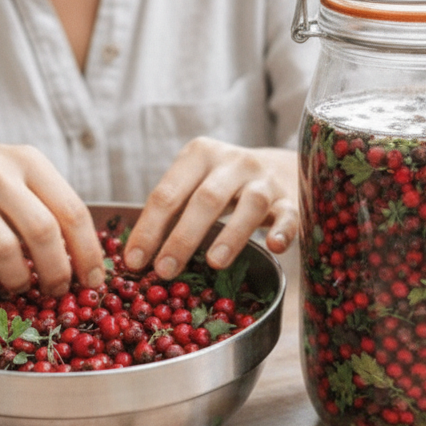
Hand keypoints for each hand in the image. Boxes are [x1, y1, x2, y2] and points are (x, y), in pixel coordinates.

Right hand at [0, 133, 105, 293]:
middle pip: (43, 231)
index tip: (94, 280)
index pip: (72, 210)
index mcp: (28, 161)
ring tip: (20, 285)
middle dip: (57, 271)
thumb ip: (48, 206)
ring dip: (18, 279)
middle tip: (57, 290)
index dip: (88, 252)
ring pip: (3, 249)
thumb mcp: (17, 173)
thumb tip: (84, 261)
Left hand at [122, 138, 297, 279]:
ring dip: (231, 234)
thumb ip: (171, 212)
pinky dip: (282, 231)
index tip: (134, 261)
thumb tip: (137, 258)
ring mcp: (264, 180)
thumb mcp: (194, 185)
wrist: (277, 169)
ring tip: (214, 263)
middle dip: (183, 237)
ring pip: (250, 203)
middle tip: (165, 270)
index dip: (149, 228)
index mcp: (199, 155)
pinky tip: (273, 247)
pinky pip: (289, 215)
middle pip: (205, 199)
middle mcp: (233, 162)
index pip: (167, 193)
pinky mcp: (291, 200)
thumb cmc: (222, 186)